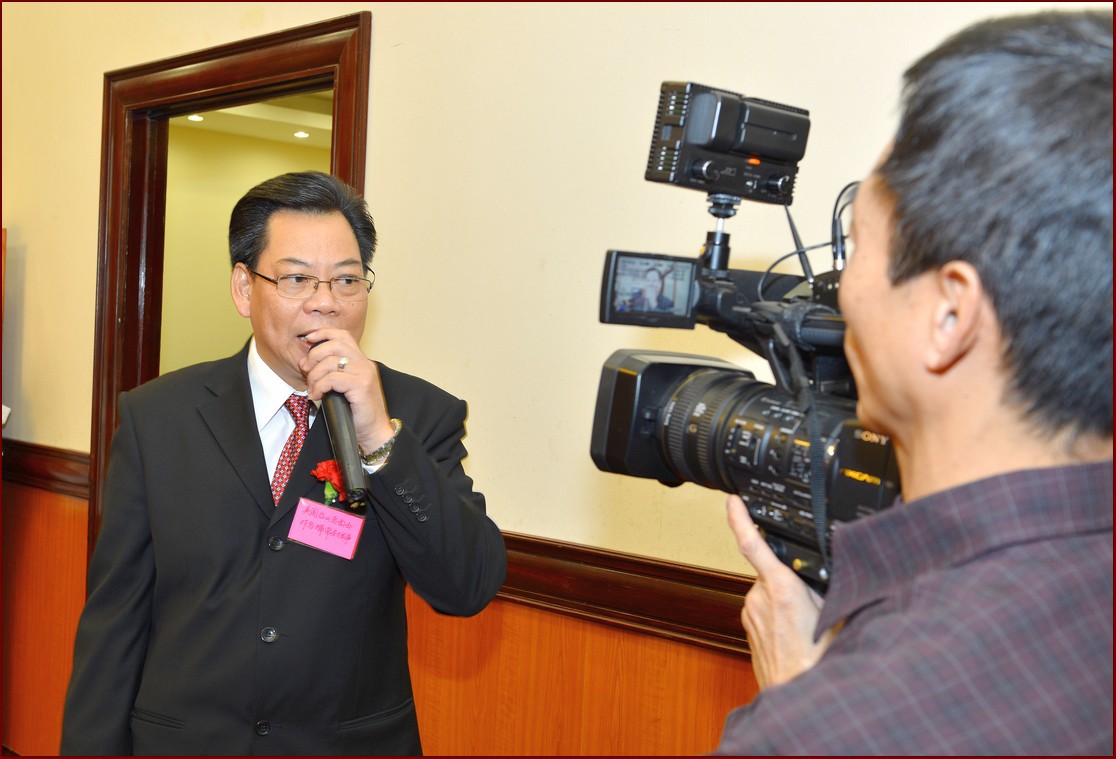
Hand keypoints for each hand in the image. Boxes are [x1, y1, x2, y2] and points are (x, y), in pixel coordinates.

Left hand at [299, 328, 395, 451]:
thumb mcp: (342, 388)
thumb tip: (305, 362)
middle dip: (314, 356)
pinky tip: (318, 396)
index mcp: (361, 361)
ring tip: (313, 389)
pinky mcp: (361, 386)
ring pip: (330, 362)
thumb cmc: (358, 413)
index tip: (308, 339)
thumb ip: (328, 373)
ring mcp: (364, 373)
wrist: (375, 432)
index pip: (343, 336)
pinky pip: (332, 379)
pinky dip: (319, 387)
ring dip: (314, 376)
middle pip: (334, 344)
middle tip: (306, 371)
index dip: (323, 333)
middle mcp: (365, 364)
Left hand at [727, 494, 833, 688]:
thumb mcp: (838, 613)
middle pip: (774, 571)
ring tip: (807, 627)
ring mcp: (750, 614)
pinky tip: (796, 635)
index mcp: (780, 588)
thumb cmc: (819, 662)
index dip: (739, 518)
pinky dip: (780, 614)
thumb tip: (835, 566)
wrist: (798, 698)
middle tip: (814, 605)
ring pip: (770, 591)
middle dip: (793, 578)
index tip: (732, 501)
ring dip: (787, 600)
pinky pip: (765, 609)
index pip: (753, 544)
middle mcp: (759, 598)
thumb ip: (831, 585)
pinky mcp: (747, 627)